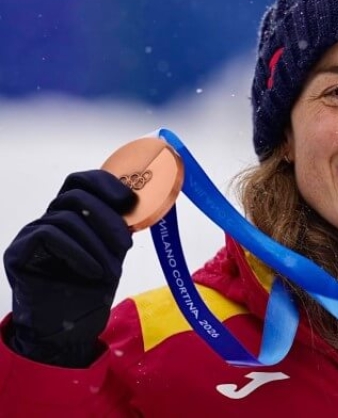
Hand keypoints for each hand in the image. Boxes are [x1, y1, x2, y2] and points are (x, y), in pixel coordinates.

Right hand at [3, 170, 136, 366]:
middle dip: (107, 216)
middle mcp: (49, 219)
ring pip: (65, 216)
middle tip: (126, 245)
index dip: (105, 183)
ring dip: (96, 243)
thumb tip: (141, 203)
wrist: (67, 332)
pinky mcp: (19, 252)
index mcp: (72, 215)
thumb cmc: (91, 290)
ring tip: (110, 270)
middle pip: (75, 193)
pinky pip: (49, 235)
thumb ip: (119, 228)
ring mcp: (31, 234)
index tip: (129, 200)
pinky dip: (78, 252)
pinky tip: (93, 271)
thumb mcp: (113, 253)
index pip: (82, 182)